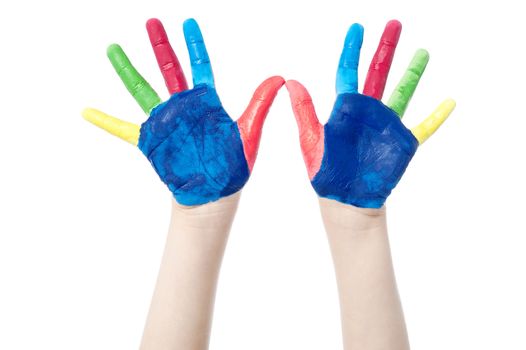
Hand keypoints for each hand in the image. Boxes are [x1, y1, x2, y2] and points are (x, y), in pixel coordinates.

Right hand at [83, 18, 283, 205]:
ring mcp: (164, 122)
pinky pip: (123, 128)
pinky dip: (106, 120)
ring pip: (142, 89)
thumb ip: (259, 104)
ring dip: (127, 69)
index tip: (188, 22)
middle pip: (168, 68)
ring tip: (113, 49)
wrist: (214, 194)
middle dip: (160, 45)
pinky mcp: (150, 141)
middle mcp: (182, 107)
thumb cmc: (232, 166)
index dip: (193, 44)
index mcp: (206, 102)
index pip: (198, 66)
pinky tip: (87, 111)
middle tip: (151, 21)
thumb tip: (280, 78)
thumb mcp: (248, 132)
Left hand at [286, 20, 454, 207]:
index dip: (352, 50)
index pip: (348, 72)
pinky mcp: (402, 143)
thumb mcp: (311, 140)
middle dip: (386, 49)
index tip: (357, 28)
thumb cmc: (325, 172)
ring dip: (412, 73)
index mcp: (345, 109)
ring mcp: (387, 126)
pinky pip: (424, 127)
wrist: (345, 200)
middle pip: (378, 73)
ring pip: (402, 92)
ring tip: (422, 52)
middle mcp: (368, 112)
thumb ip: (304, 111)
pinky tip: (449, 102)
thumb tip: (291, 82)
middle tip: (394, 24)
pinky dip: (436, 116)